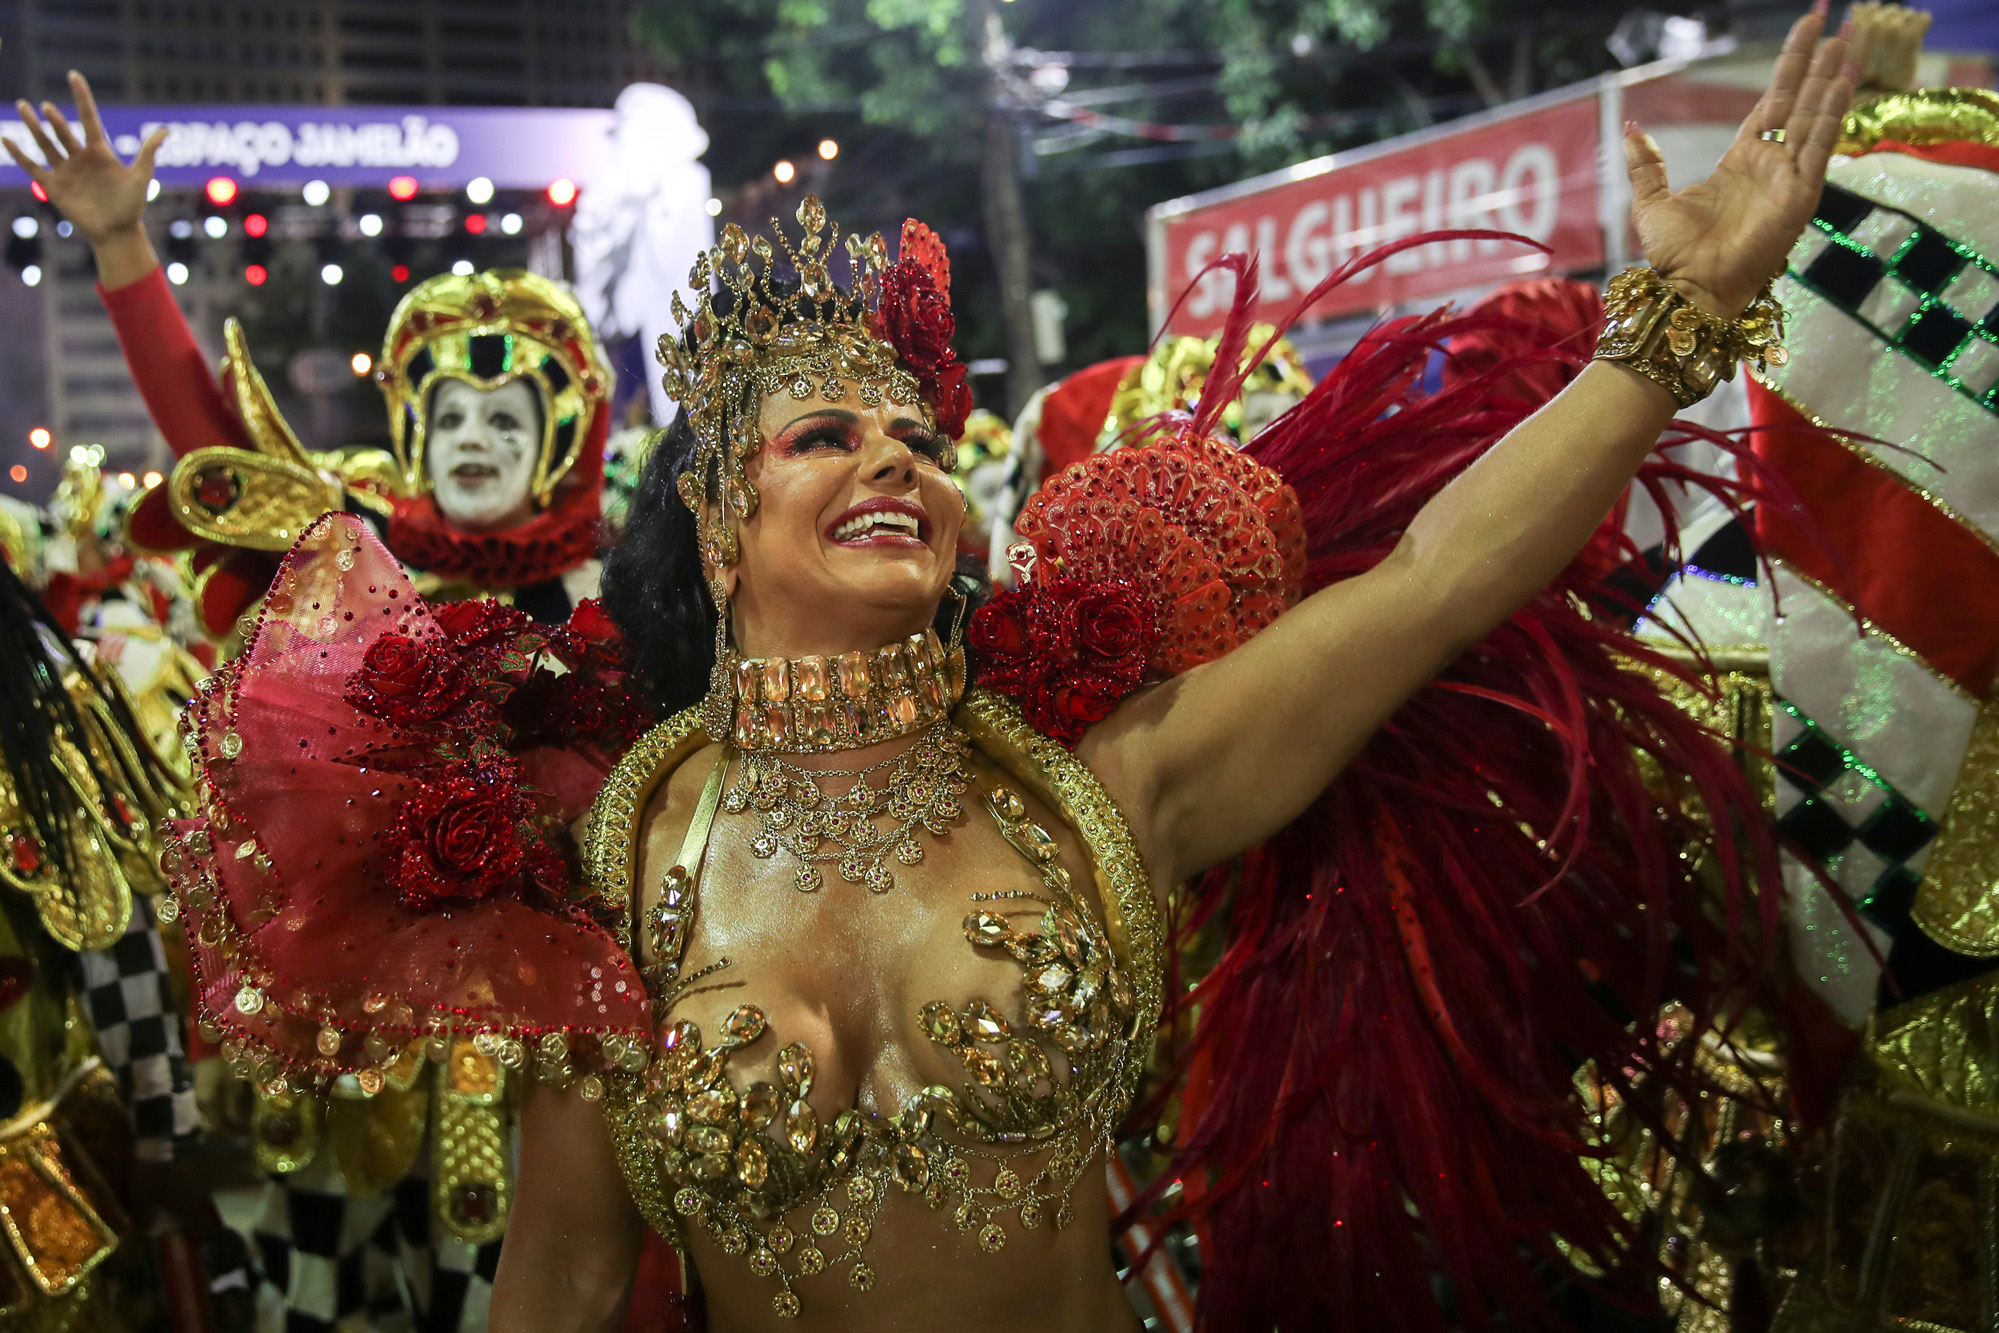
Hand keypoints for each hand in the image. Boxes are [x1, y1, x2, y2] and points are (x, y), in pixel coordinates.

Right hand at [5, 70, 165, 245]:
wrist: (118, 232)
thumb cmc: (132, 206)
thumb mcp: (141, 178)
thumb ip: (148, 153)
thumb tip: (167, 130)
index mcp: (100, 152)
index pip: (88, 118)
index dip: (82, 97)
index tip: (74, 76)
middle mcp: (80, 158)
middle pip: (63, 131)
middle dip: (53, 118)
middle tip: (45, 106)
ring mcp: (65, 171)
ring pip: (46, 144)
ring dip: (34, 127)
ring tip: (23, 107)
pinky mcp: (54, 186)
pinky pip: (32, 167)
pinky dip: (19, 154)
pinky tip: (6, 139)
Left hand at [1627, 3, 1860, 316]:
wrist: (1688, 289)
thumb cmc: (1674, 256)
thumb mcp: (1652, 200)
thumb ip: (1647, 164)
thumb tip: (1632, 128)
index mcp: (1742, 163)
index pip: (1772, 104)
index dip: (1789, 70)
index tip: (1806, 34)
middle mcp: (1772, 166)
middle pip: (1800, 100)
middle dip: (1817, 61)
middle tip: (1835, 19)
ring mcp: (1790, 178)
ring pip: (1816, 114)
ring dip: (1833, 76)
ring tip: (1850, 36)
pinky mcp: (1800, 195)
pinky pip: (1819, 144)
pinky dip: (1832, 111)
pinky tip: (1844, 79)